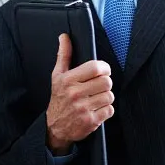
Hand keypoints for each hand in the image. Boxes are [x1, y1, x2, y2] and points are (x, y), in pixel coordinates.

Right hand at [45, 33, 113, 153]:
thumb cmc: (59, 98)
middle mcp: (75, 94)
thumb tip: (64, 37)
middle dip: (105, 83)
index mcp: (68, 80)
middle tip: (99, 86)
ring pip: (109, 96)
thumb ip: (64, 55)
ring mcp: (83, 109)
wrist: (55, 127)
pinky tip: (97, 109)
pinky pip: (110, 110)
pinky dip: (106, 110)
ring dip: (106, 97)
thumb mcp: (57, 76)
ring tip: (97, 98)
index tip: (103, 71)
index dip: (104, 68)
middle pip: (106, 82)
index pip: (96, 68)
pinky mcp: (91, 121)